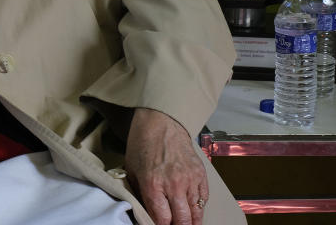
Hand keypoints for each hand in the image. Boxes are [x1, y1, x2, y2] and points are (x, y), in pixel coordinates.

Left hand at [124, 108, 208, 224]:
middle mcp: (174, 185)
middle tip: (174, 224)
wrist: (161, 121)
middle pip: (182, 221)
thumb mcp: (132, 169)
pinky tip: (193, 209)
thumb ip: (139, 193)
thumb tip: (145, 211)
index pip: (162, 220)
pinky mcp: (201, 174)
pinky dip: (199, 207)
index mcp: (153, 185)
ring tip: (186, 223)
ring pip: (196, 213)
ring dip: (191, 221)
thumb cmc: (143, 143)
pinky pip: (204, 199)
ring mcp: (190, 180)